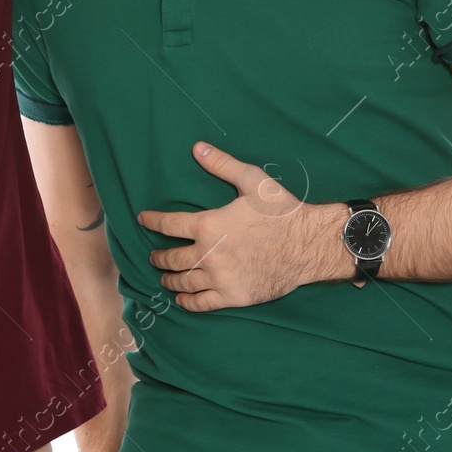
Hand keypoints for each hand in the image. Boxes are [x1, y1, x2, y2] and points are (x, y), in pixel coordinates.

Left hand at [136, 142, 338, 311]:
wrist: (308, 245)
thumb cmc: (280, 212)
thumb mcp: (252, 180)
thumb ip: (222, 164)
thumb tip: (197, 148)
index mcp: (208, 224)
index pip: (169, 224)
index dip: (152, 221)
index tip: (143, 220)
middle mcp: (208, 254)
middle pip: (171, 258)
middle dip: (158, 257)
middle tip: (153, 257)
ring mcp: (220, 278)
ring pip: (183, 282)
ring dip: (169, 280)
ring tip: (165, 278)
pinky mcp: (232, 296)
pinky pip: (202, 303)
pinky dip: (188, 302)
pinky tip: (182, 299)